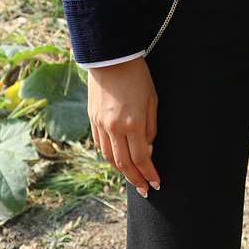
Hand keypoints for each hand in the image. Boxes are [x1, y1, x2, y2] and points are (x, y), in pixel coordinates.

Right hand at [88, 58, 159, 195]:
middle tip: (145, 191)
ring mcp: (100, 124)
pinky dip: (109, 156)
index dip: (150, 173)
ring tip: (133, 179)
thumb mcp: (152, 100)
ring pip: (109, 157)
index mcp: (132, 123)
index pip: (142, 158)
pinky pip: (100, 145)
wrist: (110, 58)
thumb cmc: (138, 76)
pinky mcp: (92, 119)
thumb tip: (149, 148)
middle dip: (136, 179)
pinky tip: (118, 161)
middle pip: (124, 163)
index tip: (157, 183)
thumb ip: (151, 126)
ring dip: (121, 172)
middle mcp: (114, 127)